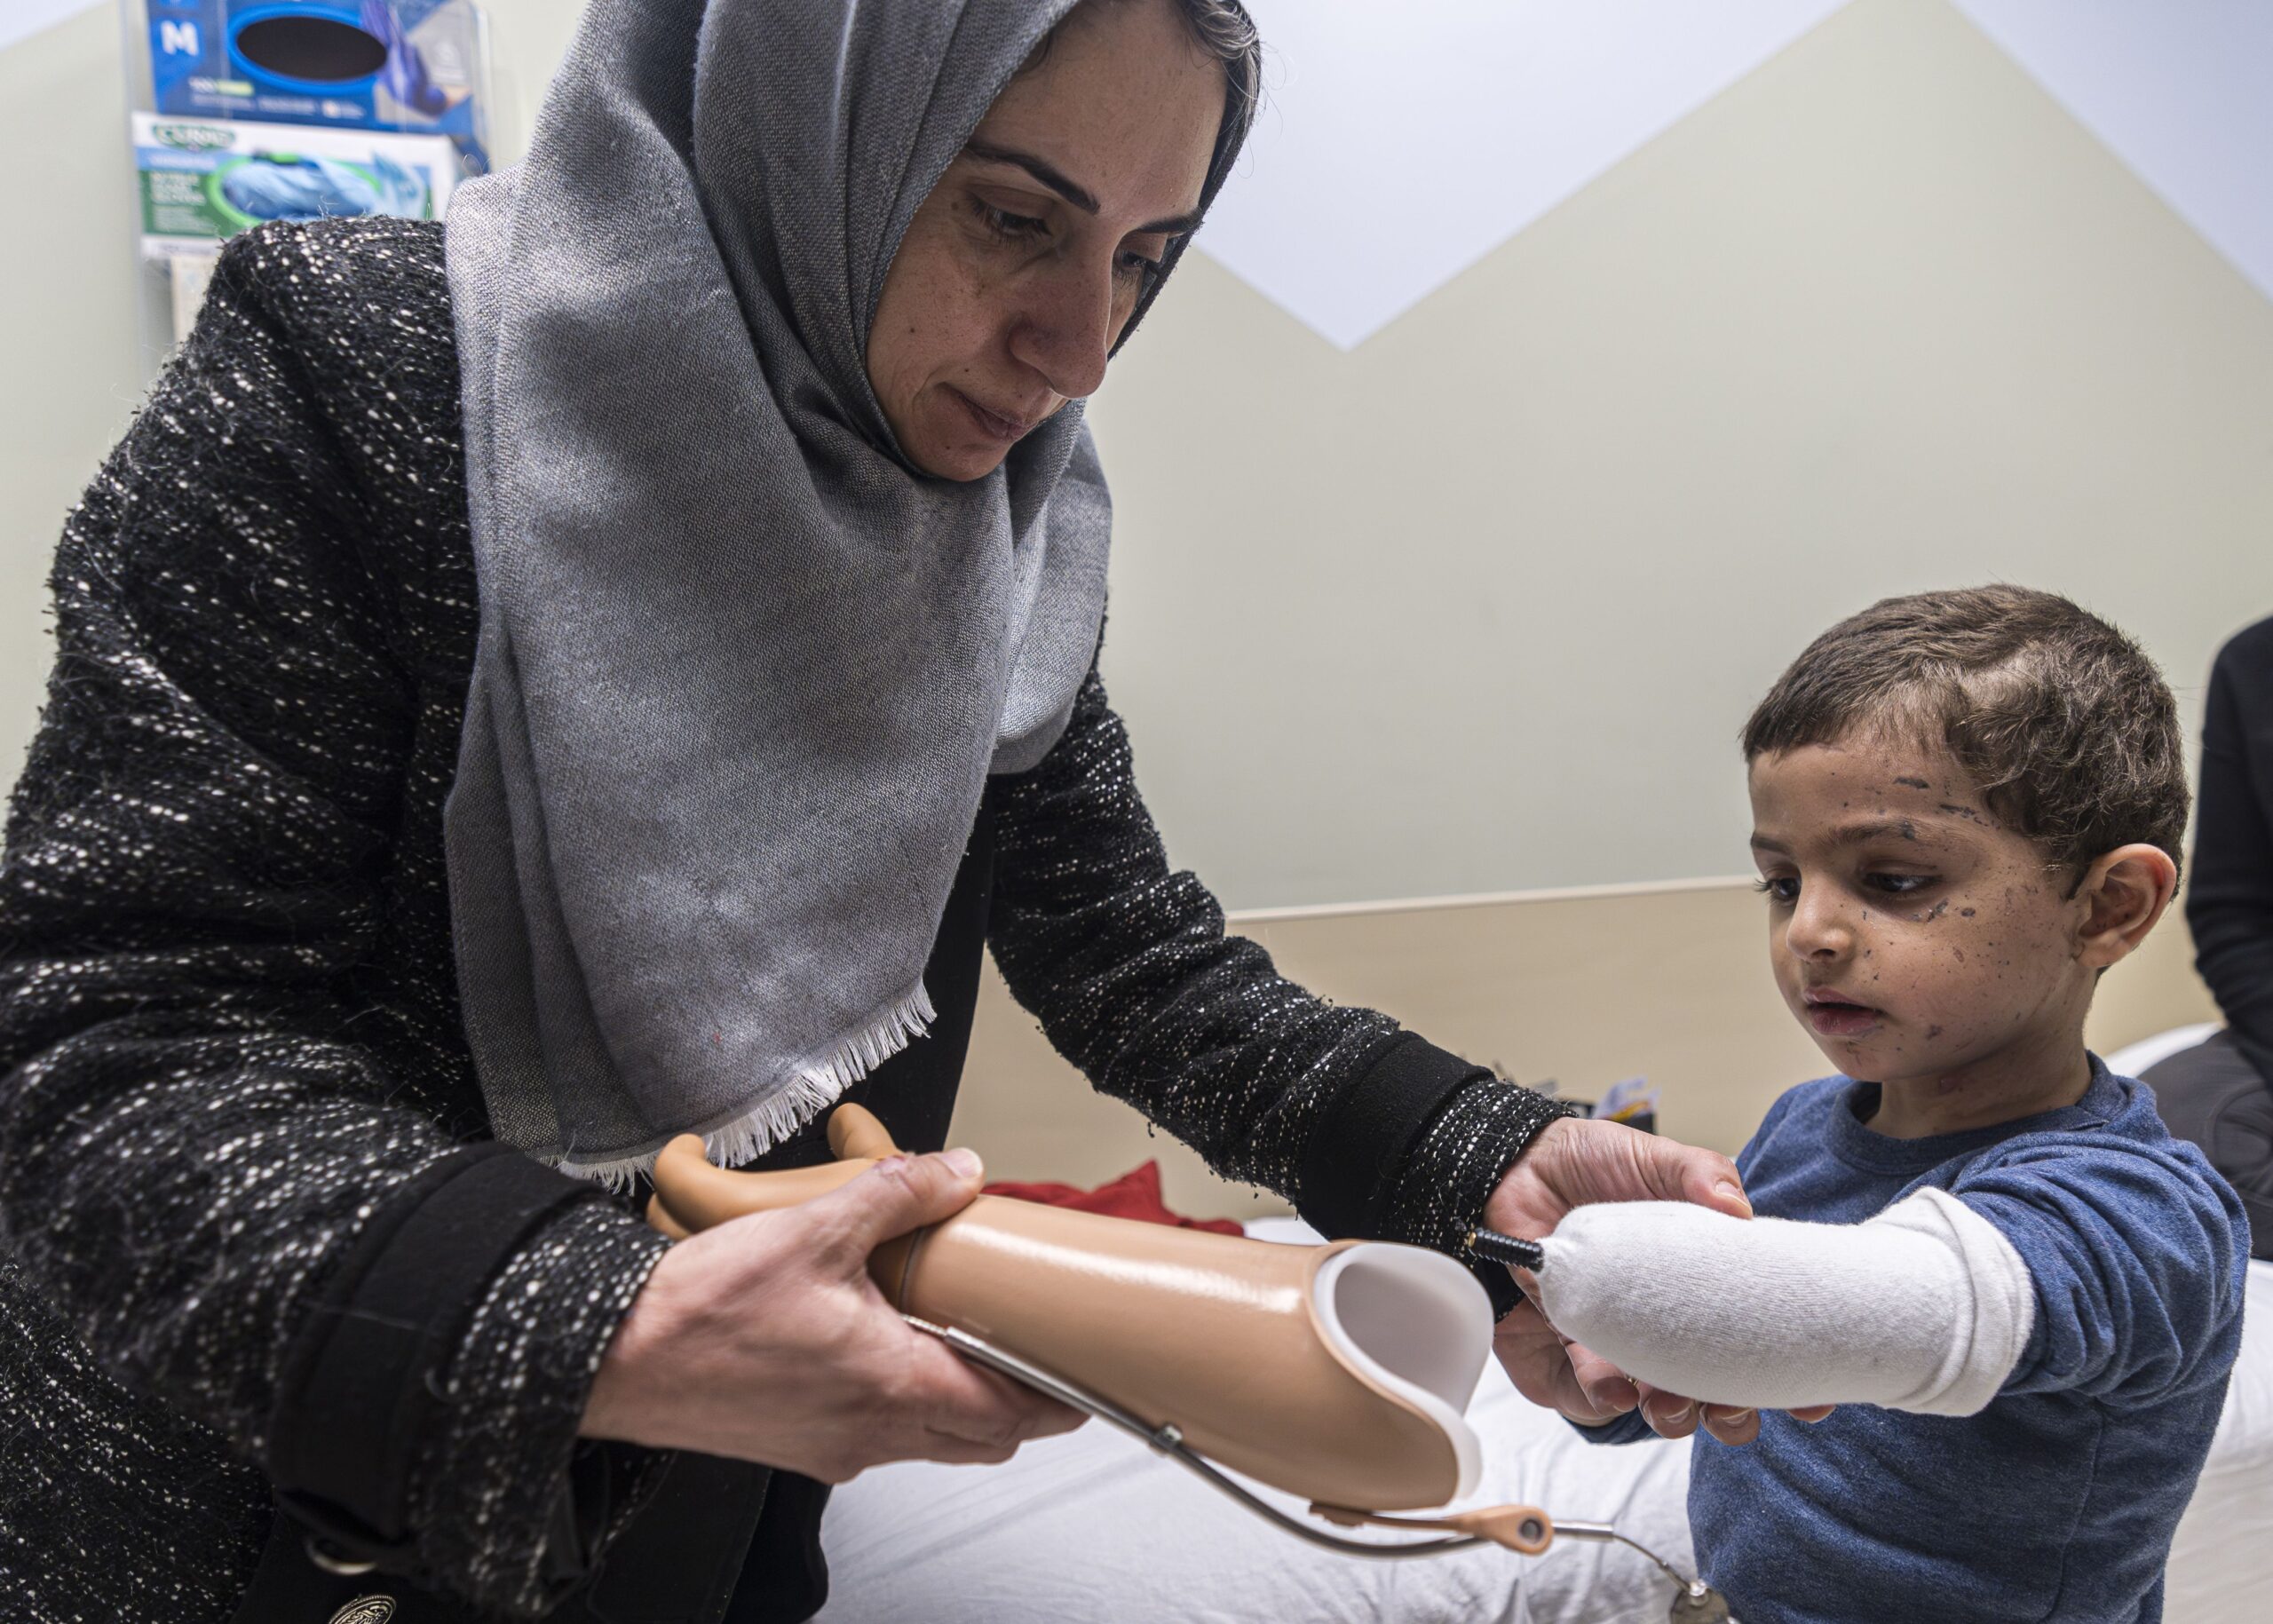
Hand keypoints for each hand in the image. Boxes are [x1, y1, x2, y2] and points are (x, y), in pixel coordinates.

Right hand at [583, 1148, 1082, 1479]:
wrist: (612, 1357)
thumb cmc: (700, 1310)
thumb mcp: (815, 1229)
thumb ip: (899, 1194)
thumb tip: (959, 1172)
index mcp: (889, 1384)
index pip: (1006, 1411)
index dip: (1056, 1398)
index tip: (1087, 1381)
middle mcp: (867, 1433)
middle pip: (979, 1440)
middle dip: (1021, 1408)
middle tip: (1042, 1364)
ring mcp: (830, 1448)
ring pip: (929, 1442)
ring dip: (962, 1406)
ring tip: (972, 1348)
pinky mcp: (796, 1446)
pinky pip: (877, 1438)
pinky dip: (906, 1406)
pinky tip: (890, 1355)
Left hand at [1486, 1115, 1829, 1442]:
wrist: (1518, 1165)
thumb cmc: (1596, 1163)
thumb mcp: (1658, 1159)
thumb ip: (1703, 1175)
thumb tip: (1738, 1209)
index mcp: (1706, 1286)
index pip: (1759, 1340)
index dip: (1788, 1378)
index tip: (1812, 1405)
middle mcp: (1670, 1325)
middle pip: (1715, 1391)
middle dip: (1732, 1415)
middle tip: (1733, 1408)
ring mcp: (1621, 1344)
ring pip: (1659, 1405)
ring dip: (1674, 1416)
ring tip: (1671, 1404)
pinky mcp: (1567, 1352)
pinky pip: (1591, 1395)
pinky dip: (1606, 1400)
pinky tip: (1615, 1388)